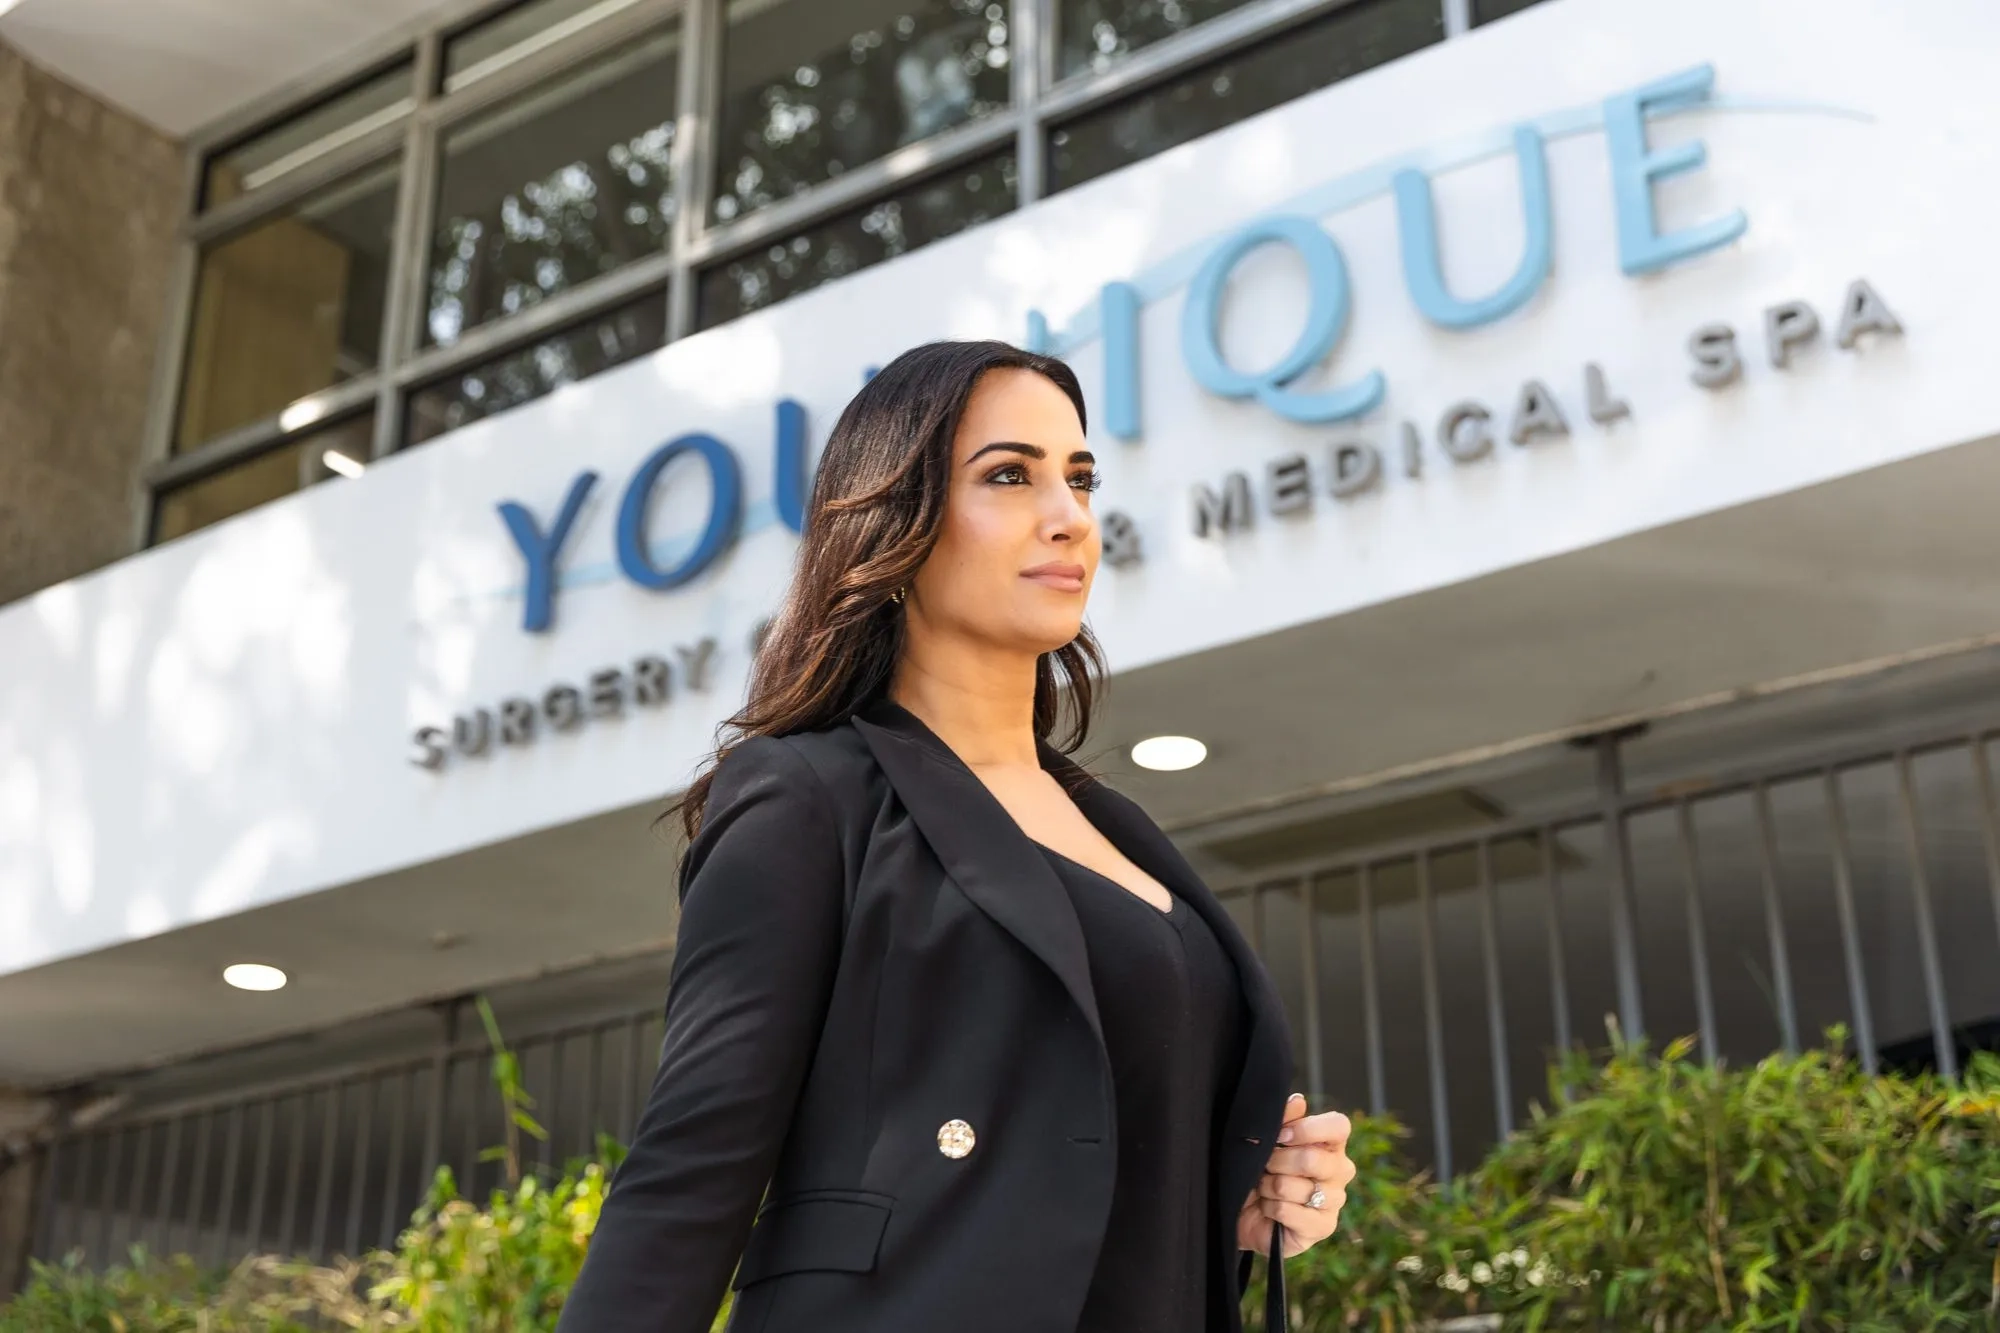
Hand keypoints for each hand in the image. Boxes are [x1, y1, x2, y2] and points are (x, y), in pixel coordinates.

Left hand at [1236, 1093, 1355, 1258]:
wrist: (1246, 1211)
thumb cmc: (1261, 1170)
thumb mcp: (1267, 1141)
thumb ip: (1283, 1118)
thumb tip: (1298, 1101)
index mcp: (1331, 1144)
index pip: (1339, 1126)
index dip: (1307, 1129)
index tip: (1281, 1136)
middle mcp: (1340, 1171)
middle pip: (1312, 1159)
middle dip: (1276, 1161)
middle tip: (1264, 1166)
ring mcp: (1335, 1201)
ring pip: (1292, 1186)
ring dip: (1267, 1186)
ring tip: (1265, 1189)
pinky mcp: (1323, 1227)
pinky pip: (1287, 1211)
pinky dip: (1270, 1208)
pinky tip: (1270, 1209)